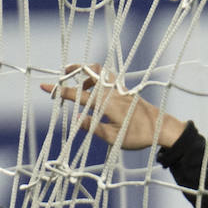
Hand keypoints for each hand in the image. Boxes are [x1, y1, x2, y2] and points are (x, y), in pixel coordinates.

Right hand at [40, 64, 185, 150]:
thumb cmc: (139, 136)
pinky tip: (96, 93)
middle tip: (63, 74)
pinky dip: (98, 79)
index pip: (78, 95)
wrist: (162, 128)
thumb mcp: (114, 138)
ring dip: (87, 74)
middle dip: (74, 69)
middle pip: (90, 71)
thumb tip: (77, 120)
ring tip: (80, 87)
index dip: (60, 91)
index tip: (45, 87)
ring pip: (100, 72)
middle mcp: (112, 92)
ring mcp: (120, 89)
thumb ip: (94, 128)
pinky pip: (108, 78)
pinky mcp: (126, 91)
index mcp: (106, 103)